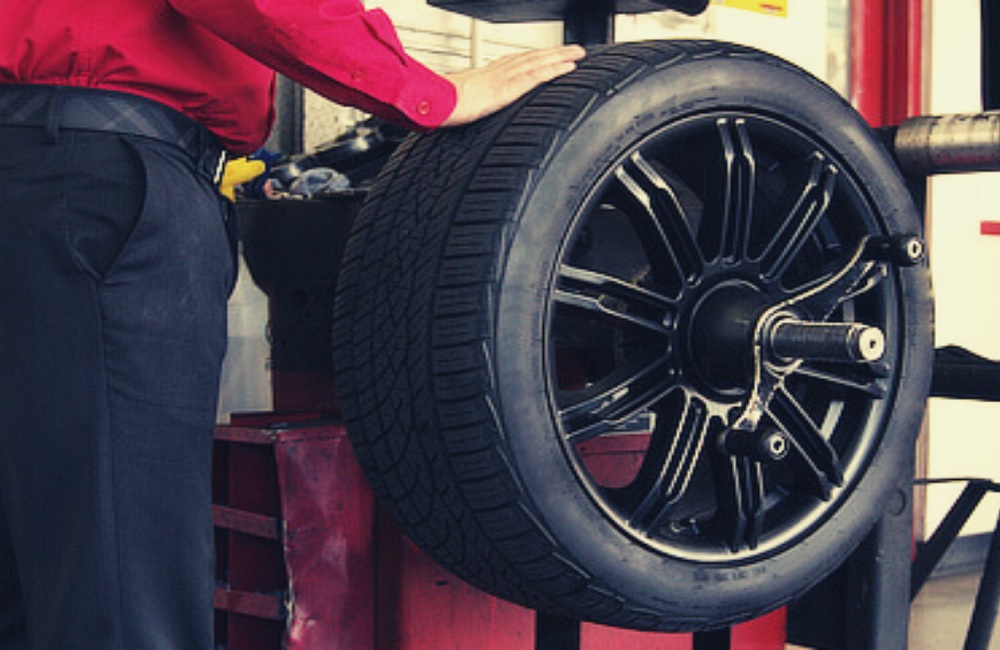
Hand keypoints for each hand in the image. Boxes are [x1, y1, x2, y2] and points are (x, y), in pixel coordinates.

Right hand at [441, 45, 585, 126]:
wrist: (430, 104)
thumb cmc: (436, 105)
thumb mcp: (452, 103)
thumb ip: (461, 103)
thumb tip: (458, 110)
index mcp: (483, 77)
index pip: (514, 63)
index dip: (533, 59)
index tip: (548, 56)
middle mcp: (495, 72)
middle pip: (530, 58)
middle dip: (552, 53)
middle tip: (573, 50)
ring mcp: (502, 78)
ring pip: (537, 62)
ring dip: (559, 57)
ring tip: (577, 54)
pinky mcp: (506, 88)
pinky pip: (534, 76)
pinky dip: (553, 70)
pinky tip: (567, 68)